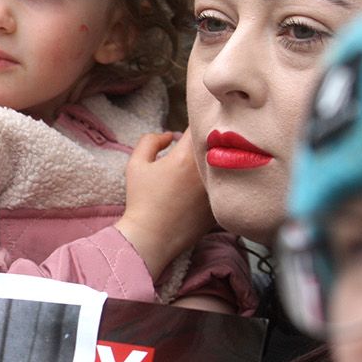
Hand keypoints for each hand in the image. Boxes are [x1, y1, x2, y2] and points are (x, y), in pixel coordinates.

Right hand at [115, 131, 216, 279]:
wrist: (151, 238)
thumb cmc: (141, 201)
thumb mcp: (136, 164)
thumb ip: (151, 140)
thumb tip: (170, 135)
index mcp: (186, 156)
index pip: (200, 126)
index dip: (197, 124)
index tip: (191, 129)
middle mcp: (207, 170)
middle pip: (217, 145)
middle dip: (208, 142)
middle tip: (199, 145)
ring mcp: (217, 189)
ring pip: (225, 165)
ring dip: (217, 162)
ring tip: (200, 170)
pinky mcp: (221, 206)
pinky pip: (224, 187)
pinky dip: (217, 184)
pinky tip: (201, 192)